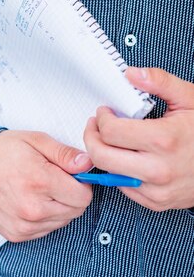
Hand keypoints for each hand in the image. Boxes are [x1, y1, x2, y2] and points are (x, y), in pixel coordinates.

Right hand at [0, 131, 92, 241]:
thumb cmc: (1, 152)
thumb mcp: (35, 140)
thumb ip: (64, 153)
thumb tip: (87, 164)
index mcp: (40, 182)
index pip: (84, 196)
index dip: (80, 183)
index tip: (68, 175)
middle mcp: (32, 209)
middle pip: (75, 211)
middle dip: (69, 196)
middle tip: (51, 180)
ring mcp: (24, 225)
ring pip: (62, 222)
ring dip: (57, 207)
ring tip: (37, 190)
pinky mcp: (16, 234)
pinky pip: (45, 230)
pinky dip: (43, 218)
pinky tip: (29, 201)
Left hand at [84, 67, 193, 211]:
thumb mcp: (190, 99)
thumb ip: (160, 82)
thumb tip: (132, 74)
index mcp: (164, 140)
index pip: (110, 131)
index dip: (101, 119)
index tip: (104, 113)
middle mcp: (158, 169)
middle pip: (101, 156)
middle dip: (92, 137)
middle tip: (96, 127)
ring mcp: (156, 189)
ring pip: (108, 173)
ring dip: (103, 155)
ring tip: (110, 141)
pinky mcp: (155, 202)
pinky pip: (121, 187)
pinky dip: (118, 171)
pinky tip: (127, 158)